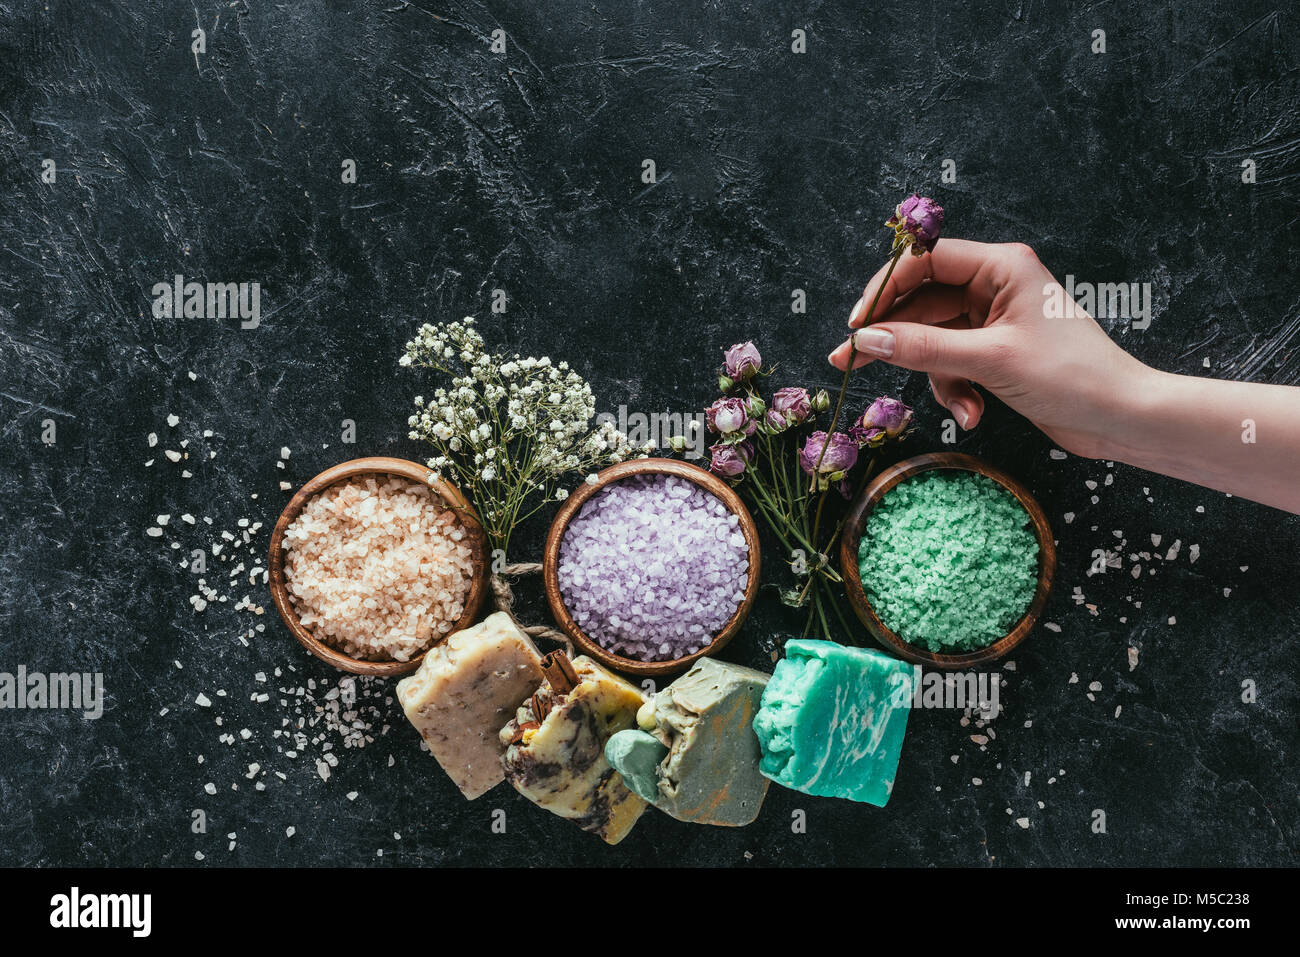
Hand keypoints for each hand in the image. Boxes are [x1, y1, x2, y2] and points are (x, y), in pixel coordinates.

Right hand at [829, 239, 1151, 459]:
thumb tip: (867, 340)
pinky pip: (952, 364)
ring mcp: (994, 321)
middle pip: (921, 302)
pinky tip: (973, 414)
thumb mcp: (990, 360)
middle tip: (848, 362)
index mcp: (1001, 267)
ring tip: (955, 406)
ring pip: (933, 340)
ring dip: (937, 376)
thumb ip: (924, 348)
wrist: (1121, 417)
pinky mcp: (996, 353)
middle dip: (893, 338)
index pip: (924, 262)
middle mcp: (995, 286)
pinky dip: (956, 390)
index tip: (856, 325)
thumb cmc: (1072, 376)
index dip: (884, 290)